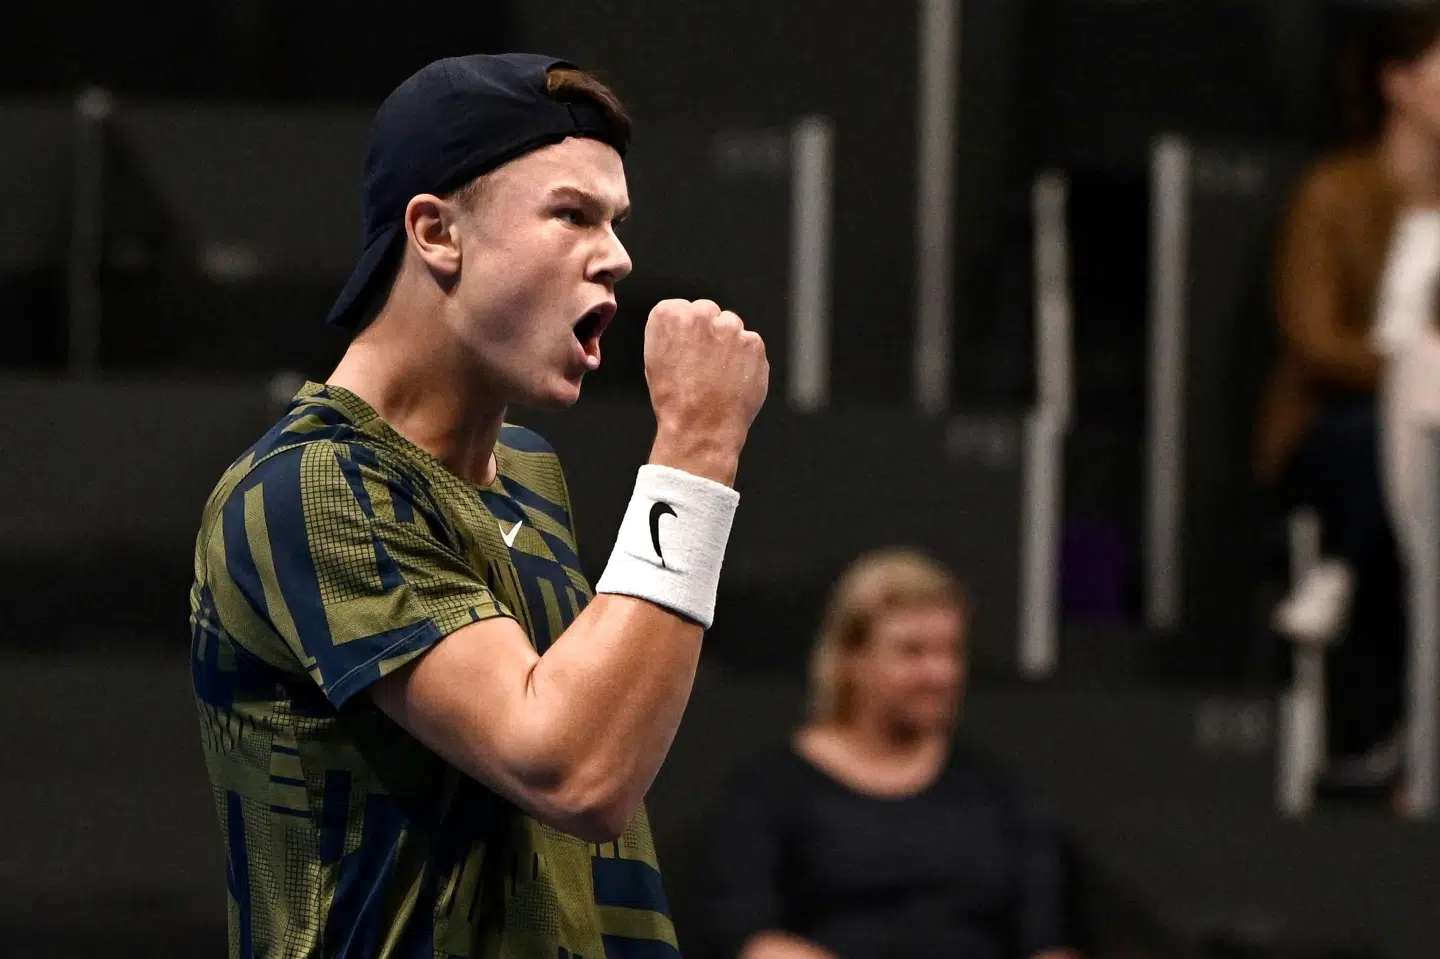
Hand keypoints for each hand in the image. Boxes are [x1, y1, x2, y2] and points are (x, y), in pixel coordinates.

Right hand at [644, 299, 768, 485]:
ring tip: (719, 374)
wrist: (701, 428)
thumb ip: (670, 334)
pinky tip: (734, 379)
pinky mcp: (753, 343)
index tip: (685, 349)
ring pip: (732, 327)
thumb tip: (685, 328)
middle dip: (709, 332)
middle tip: (705, 362)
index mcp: (669, 315)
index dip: (685, 332)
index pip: (681, 308)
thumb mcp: (655, 360)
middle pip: (709, 312)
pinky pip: (750, 344)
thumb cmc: (674, 400)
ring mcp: (730, 328)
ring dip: (728, 343)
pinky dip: (746, 358)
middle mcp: (701, 314)